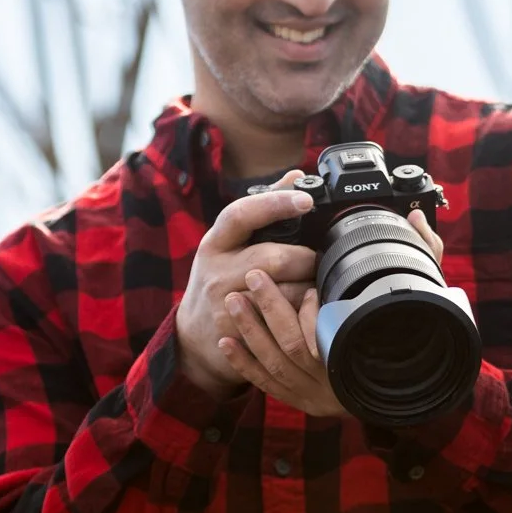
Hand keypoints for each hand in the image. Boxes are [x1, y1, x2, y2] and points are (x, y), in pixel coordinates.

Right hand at [177, 176, 318, 396]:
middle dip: (305, 258)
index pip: (241, 214)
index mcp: (215, 243)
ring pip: (284, 293)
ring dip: (309, 289)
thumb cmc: (219, 279)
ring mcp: (226, 306)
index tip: (305, 200)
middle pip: (273, 258)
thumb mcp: (230, 243)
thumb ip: (263, 209)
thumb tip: (296, 176)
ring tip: (315, 285)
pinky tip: (309, 312)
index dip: (275, 204)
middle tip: (317, 260)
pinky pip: (285, 324)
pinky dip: (304, 316)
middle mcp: (216, 272)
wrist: (194, 335)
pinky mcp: (240, 334)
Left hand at [217, 205, 445, 420]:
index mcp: (362, 356)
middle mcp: (337, 381)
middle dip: (273, 310)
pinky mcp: (299, 401)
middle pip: (298, 348)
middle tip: (255, 276)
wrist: (397, 392)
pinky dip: (245, 364)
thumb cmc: (407, 338)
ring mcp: (315, 394)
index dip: (314, 313)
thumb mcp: (422, 298)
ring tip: (235, 300)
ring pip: (277, 365)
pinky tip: (227, 343)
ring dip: (253, 332)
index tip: (304, 284)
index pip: (335, 338)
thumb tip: (413, 217)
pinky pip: (267, 385)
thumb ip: (423, 255)